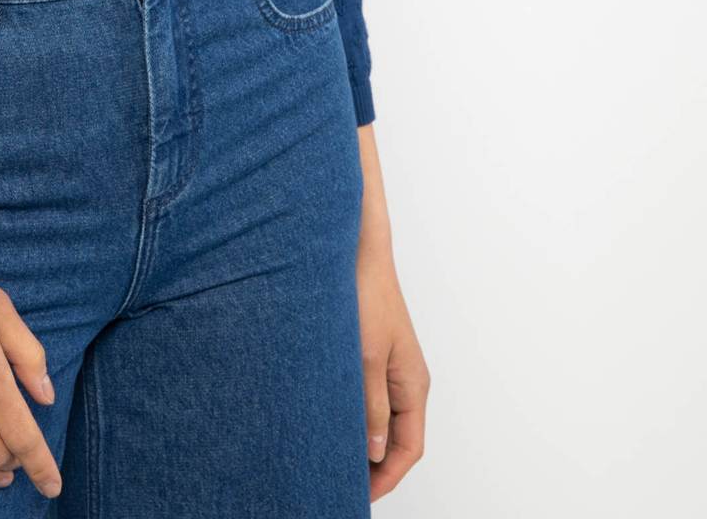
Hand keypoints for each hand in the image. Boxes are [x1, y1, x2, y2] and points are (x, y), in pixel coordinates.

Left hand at [356, 236, 429, 498]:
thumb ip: (371, 405)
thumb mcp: (364, 357)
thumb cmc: (364, 294)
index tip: (358, 495)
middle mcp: (406, 379)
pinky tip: (329, 418)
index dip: (387, 477)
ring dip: (362, 440)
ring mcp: (389, 366)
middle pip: (397, 439)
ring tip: (331, 457)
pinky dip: (354, 415)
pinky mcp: (371, 353)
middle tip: (340, 482)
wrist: (356, 248)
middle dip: (374, 466)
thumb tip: (375, 451)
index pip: (410, 448)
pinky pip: (368, 396)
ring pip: (381, 418)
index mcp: (413, 384)